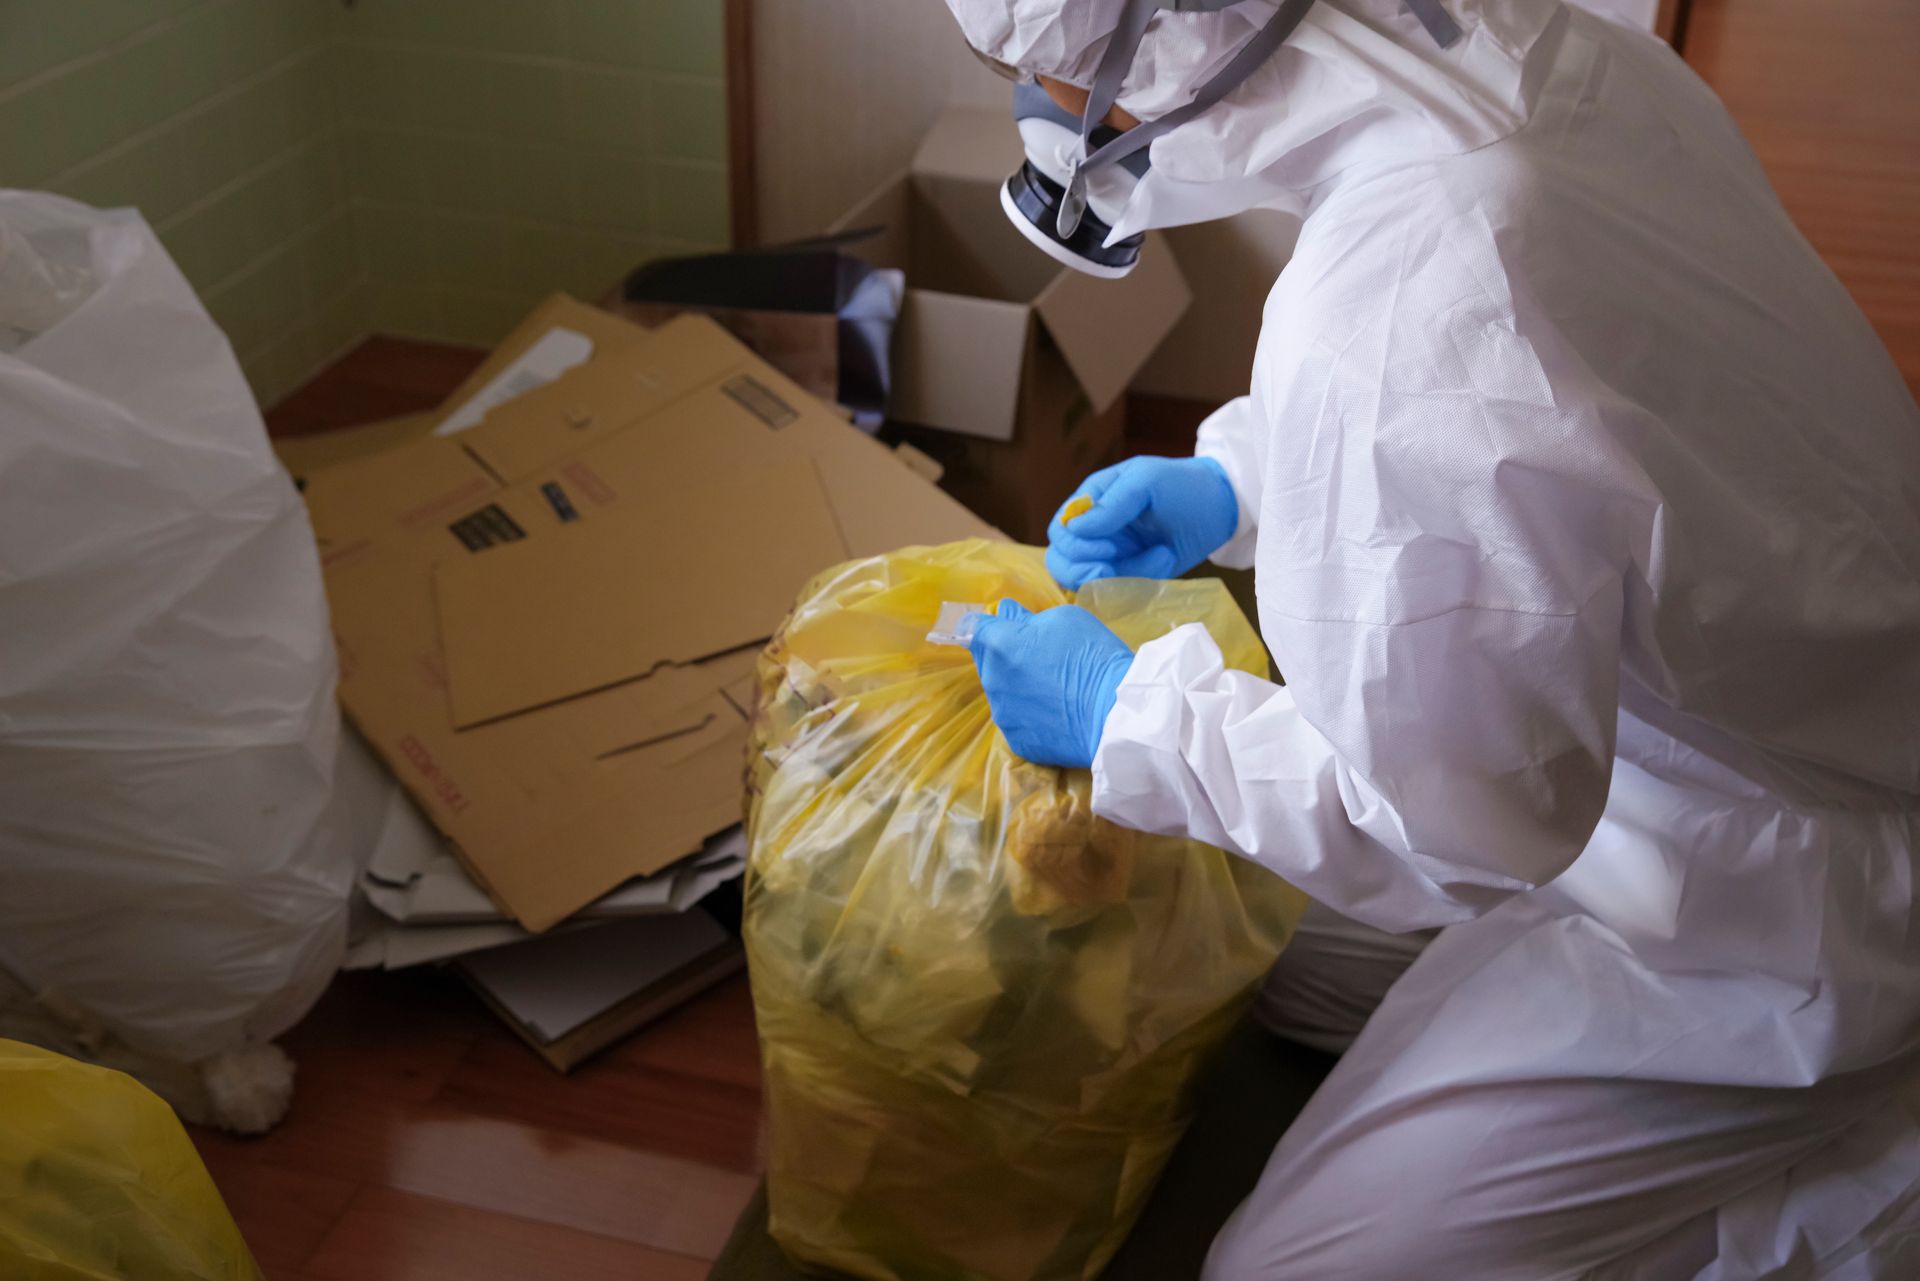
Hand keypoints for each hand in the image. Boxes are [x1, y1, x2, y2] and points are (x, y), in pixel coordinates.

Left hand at [969, 601, 1133, 767]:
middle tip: (1041, 658)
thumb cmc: (1093, 657)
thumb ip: (1027, 617)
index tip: (1005, 628)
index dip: (988, 625)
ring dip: (1017, 686)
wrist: (1115, 714)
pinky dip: (1031, 715)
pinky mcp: (1017, 741)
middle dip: (1005, 655)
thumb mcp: (1065, 619)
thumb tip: (1007, 614)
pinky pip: (1017, 721)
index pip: (972, 628)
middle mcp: (992, 681)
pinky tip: (1057, 713)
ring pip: (1001, 693)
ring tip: (1053, 689)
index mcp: (999, 645)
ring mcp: (1002, 715)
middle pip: (987, 662)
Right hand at [1046, 455, 1237, 589]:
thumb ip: (1111, 504)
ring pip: (1087, 583)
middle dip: (1085, 571)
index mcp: (1091, 502)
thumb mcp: (1146, 481)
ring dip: (1117, 578)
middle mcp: (1095, 532)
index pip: (1060, 532)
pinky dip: (1136, 586)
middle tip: (1113, 568)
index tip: (1107, 547)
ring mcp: (1112, 556)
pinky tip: (1163, 561)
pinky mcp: (1131, 576)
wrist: (1221, 506)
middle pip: (1062, 562)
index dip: (1076, 546)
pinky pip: (1116, 593)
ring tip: (1156, 559)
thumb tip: (1074, 528)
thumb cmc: (1181, 484)